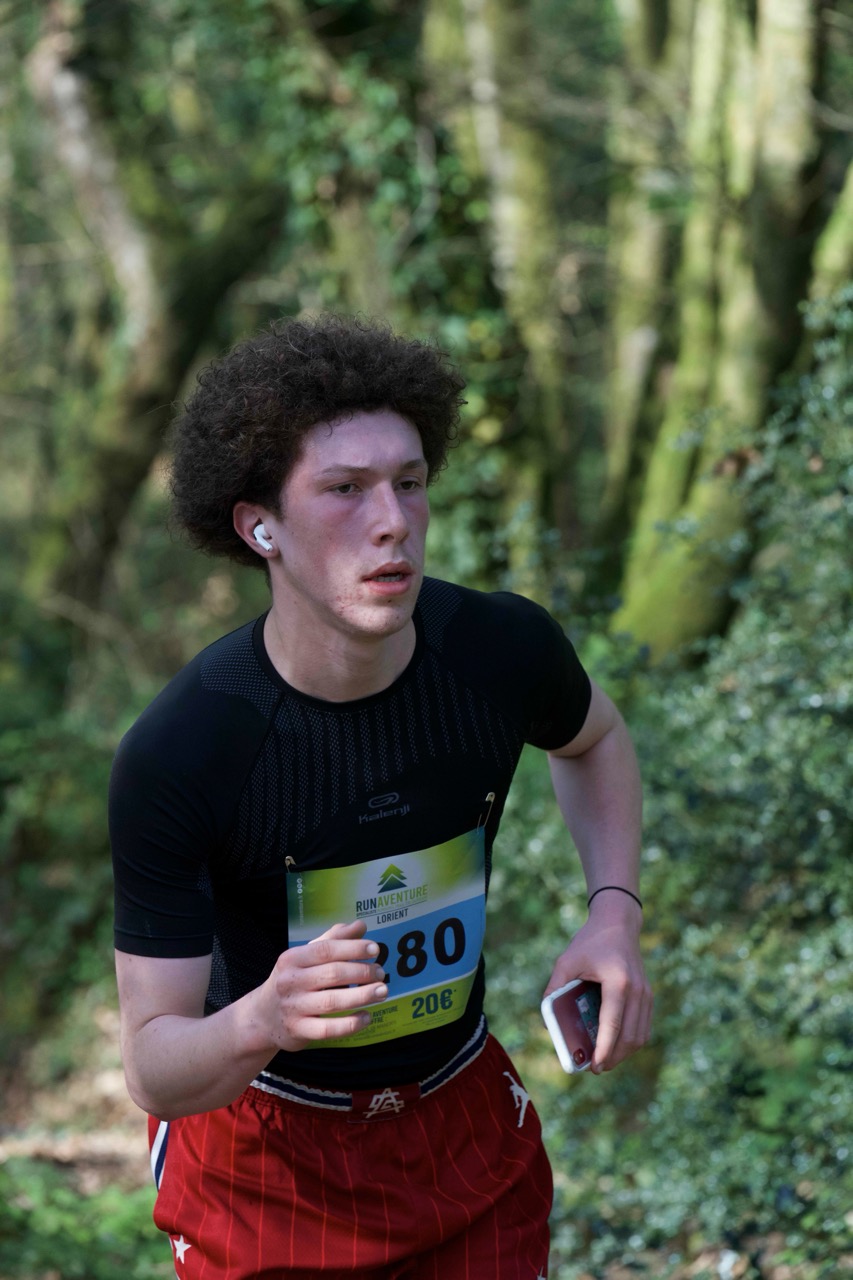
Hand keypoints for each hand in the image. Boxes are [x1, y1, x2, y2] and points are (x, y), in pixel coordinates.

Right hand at [259, 920, 386, 1052]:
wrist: (263, 1017)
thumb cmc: (292, 980)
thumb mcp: (305, 957)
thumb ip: (332, 940)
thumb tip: (360, 926)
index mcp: (292, 958)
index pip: (326, 950)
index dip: (353, 948)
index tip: (375, 950)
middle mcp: (290, 981)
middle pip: (333, 974)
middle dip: (362, 972)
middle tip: (381, 973)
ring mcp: (293, 1007)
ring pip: (333, 1002)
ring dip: (362, 996)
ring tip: (382, 992)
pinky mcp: (298, 1030)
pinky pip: (329, 1029)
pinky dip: (350, 1024)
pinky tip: (367, 1017)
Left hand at [543, 898, 651, 1072]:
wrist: (617, 924)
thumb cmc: (590, 942)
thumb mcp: (566, 961)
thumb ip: (555, 989)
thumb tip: (548, 1023)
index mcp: (618, 982)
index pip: (613, 1025)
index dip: (604, 1050)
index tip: (594, 1067)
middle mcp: (637, 990)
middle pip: (630, 1037)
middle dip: (613, 1058)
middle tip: (595, 1068)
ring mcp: (646, 993)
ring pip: (640, 1036)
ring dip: (623, 1053)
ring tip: (604, 1060)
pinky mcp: (648, 995)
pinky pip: (644, 1027)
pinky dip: (631, 1041)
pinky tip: (615, 1045)